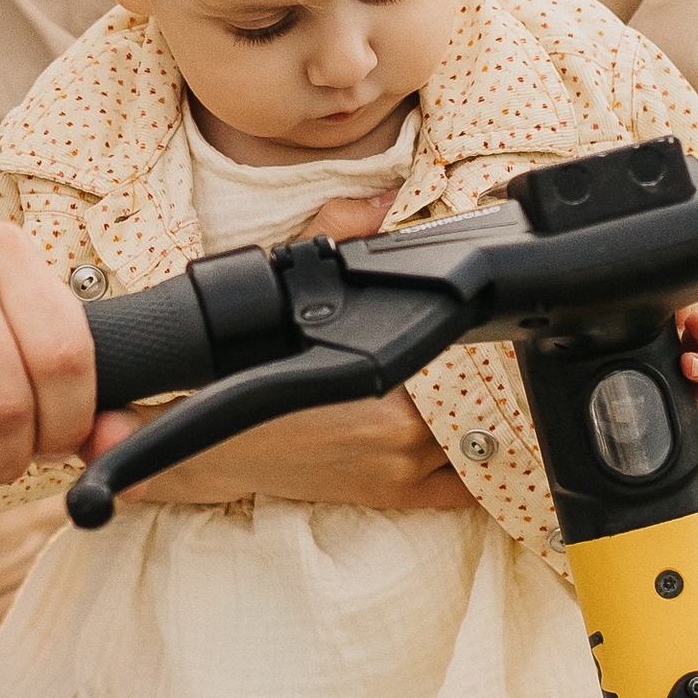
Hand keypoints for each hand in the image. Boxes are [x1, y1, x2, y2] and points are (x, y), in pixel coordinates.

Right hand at [107, 182, 470, 505]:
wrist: (218, 448)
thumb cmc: (252, 372)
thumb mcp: (288, 285)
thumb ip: (339, 230)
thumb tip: (385, 201)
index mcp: (386, 382)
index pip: (466, 354)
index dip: (477, 336)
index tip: (478, 321)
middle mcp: (402, 435)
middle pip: (478, 395)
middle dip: (478, 373)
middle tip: (476, 352)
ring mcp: (401, 472)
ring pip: (478, 438)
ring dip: (479, 415)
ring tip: (472, 390)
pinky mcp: (393, 496)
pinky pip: (463, 490)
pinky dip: (479, 467)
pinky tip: (476, 441)